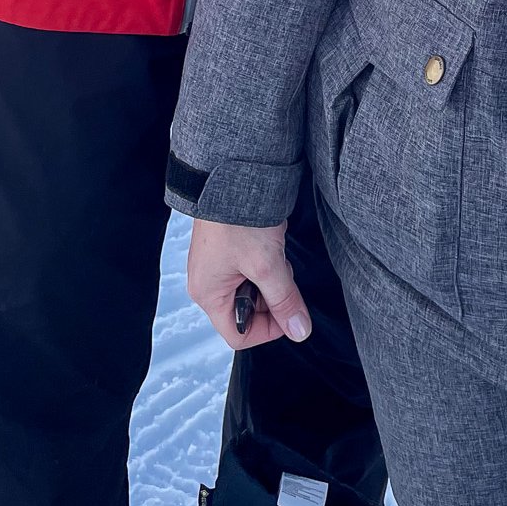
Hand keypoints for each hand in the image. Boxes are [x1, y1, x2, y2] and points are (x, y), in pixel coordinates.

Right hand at [187, 219, 311, 350]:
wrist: (229, 171)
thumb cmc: (237, 218)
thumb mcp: (267, 264)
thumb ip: (284, 300)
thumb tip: (299, 331)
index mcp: (208, 294)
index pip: (239, 334)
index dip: (268, 330)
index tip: (289, 311)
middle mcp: (207, 281)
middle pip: (246, 311)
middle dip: (271, 297)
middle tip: (281, 272)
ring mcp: (216, 263)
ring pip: (251, 287)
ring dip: (270, 275)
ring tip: (273, 251)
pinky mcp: (226, 247)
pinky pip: (249, 266)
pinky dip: (265, 259)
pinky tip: (269, 240)